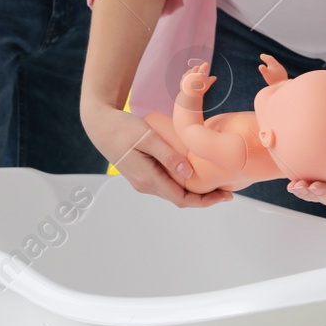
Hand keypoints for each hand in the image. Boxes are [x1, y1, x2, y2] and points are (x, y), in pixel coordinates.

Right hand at [81, 101, 231, 208]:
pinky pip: (167, 183)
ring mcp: (143, 181)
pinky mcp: (142, 174)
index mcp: (148, 179)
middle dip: (204, 197)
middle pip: (180, 198)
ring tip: (214, 181)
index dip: (206, 201)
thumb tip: (188, 173)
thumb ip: (168, 155)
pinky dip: (183, 182)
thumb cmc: (121, 128)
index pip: (182, 199)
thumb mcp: (147, 137)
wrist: (100, 125)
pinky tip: (192, 172)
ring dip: (194, 190)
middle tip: (226, 189)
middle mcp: (145, 185)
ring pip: (174, 192)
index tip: (225, 195)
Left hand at [179, 62, 216, 97]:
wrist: (189, 95)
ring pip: (190, 70)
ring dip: (193, 71)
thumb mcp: (207, 85)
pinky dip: (188, 75)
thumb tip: (215, 77)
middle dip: (199, 68)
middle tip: (200, 70)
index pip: (203, 66)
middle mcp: (193, 73)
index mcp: (200, 74)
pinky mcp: (183, 78)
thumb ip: (211, 80)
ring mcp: (187, 75)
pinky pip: (186, 74)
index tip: (206, 64)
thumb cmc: (200, 90)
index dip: (205, 65)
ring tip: (195, 74)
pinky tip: (190, 77)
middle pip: (196, 67)